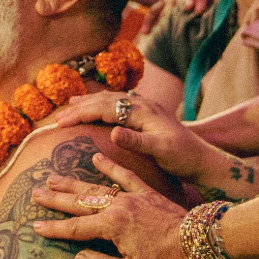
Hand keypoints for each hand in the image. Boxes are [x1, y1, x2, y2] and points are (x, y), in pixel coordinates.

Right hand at [31, 151, 192, 258]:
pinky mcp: (146, 191)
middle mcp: (117, 207)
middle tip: (35, 193)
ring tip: (53, 177)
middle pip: (79, 202)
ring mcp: (131, 196)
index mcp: (112, 227)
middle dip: (55, 199)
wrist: (197, 241)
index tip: (34, 227)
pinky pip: (124, 175)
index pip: (75, 228)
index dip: (54, 229)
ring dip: (72, 182)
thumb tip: (78, 257)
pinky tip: (95, 156)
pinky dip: (109, 165)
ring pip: (95, 187)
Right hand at [47, 91, 217, 188]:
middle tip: (56, 119)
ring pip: (110, 100)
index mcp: (143, 111)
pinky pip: (117, 105)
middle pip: (105, 100)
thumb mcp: (160, 151)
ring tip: (69, 107)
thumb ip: (136, 141)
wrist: (202, 158)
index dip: (81, 113)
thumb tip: (112, 131)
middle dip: (79, 108)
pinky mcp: (145, 114)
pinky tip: (95, 108)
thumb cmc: (182, 157)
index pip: (105, 107)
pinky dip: (101, 105)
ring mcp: (144, 107)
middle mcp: (142, 104)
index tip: (61, 122)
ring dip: (88, 103)